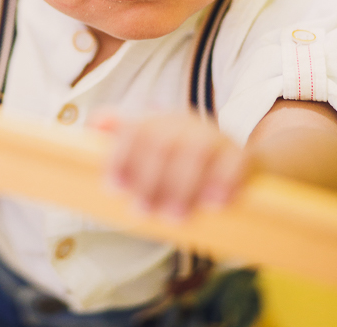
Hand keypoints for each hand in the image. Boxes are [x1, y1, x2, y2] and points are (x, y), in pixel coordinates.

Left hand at [93, 111, 251, 220]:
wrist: (242, 161)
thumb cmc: (183, 160)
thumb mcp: (154, 144)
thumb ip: (123, 134)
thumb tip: (93, 125)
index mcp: (161, 121)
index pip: (137, 129)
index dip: (122, 156)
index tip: (113, 186)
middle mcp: (187, 124)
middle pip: (163, 142)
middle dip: (149, 178)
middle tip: (141, 210)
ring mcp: (217, 138)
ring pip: (197, 151)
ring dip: (182, 184)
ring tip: (174, 215)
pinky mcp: (244, 155)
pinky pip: (237, 162)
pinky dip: (225, 181)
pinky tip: (214, 203)